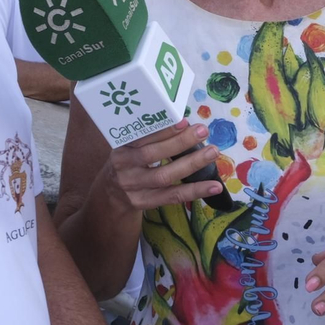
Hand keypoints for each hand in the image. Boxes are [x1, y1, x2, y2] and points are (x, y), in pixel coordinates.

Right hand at [102, 120, 223, 210]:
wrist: (110, 194)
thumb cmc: (128, 163)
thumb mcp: (129, 147)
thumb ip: (149, 137)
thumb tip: (183, 123)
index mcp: (121, 147)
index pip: (142, 136)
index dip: (163, 129)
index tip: (184, 121)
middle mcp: (124, 166)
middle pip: (152, 154)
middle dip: (179, 142)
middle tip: (203, 131)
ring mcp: (133, 187)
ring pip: (165, 176)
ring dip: (191, 164)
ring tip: (212, 153)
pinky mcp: (144, 202)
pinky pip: (172, 196)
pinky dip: (194, 191)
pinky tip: (213, 186)